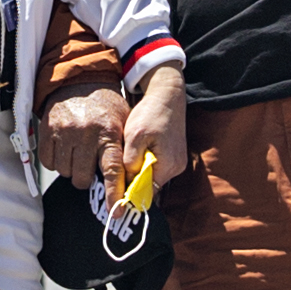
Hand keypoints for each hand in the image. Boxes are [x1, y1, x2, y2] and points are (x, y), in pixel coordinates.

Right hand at [36, 85, 125, 185]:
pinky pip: (49, 163)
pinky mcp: (46, 131)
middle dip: (87, 179)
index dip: (112, 193)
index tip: (114, 211)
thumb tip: (132, 182)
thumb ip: (126, 149)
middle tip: (91, 167)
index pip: (111, 170)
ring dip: (72, 170)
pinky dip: (57, 163)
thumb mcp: (123, 122)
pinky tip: (65, 151)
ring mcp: (63, 132)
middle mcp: (85, 133)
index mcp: (108, 132)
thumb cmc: (106, 107)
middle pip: (83, 177)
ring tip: (78, 155)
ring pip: (65, 172)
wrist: (79, 81)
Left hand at [110, 57, 191, 195]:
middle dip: (132, 183)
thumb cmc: (151, 113)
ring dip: (137, 172)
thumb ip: (130, 160)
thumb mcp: (135, 135)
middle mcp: (176, 168)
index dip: (130, 193)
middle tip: (114, 176)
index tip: (113, 193)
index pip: (147, 192)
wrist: (167, 96)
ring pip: (152, 177)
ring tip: (124, 161)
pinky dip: (144, 164)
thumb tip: (126, 179)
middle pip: (150, 186)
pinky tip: (134, 154)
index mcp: (168, 165)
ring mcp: (176, 162)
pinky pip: (156, 167)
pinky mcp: (173, 156)